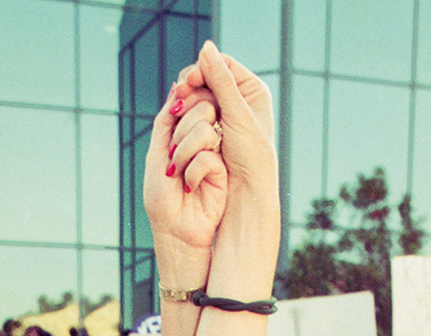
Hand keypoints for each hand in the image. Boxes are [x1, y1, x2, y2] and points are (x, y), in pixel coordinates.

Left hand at [144, 79, 226, 259]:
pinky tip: (189, 186)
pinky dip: (194, 170)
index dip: (183, 101)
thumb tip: (176, 87)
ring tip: (176, 172)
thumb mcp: (156, 154)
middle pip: (201, 108)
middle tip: (171, 157)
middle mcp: (201, 140)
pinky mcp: (223, 170)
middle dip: (181, 131)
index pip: (190, 101)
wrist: (175, 232)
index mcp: (184, 133)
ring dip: (185, 150)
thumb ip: (165, 121)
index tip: (174, 111)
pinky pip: (210, 155)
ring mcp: (213, 153)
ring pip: (206, 129)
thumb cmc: (162, 199)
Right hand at [174, 40, 275, 198]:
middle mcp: (240, 100)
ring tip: (177, 113)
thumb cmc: (250, 156)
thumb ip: (221, 81)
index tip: (188, 81)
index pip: (222, 65)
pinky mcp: (213, 133)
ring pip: (199, 98)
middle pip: (208, 80)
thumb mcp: (236, 114)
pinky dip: (185, 119)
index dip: (203, 69)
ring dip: (187, 104)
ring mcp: (225, 116)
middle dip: (192, 87)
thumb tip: (206, 47)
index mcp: (252, 90)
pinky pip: (194, 117)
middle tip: (179, 98)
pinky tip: (178, 123)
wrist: (248, 194)